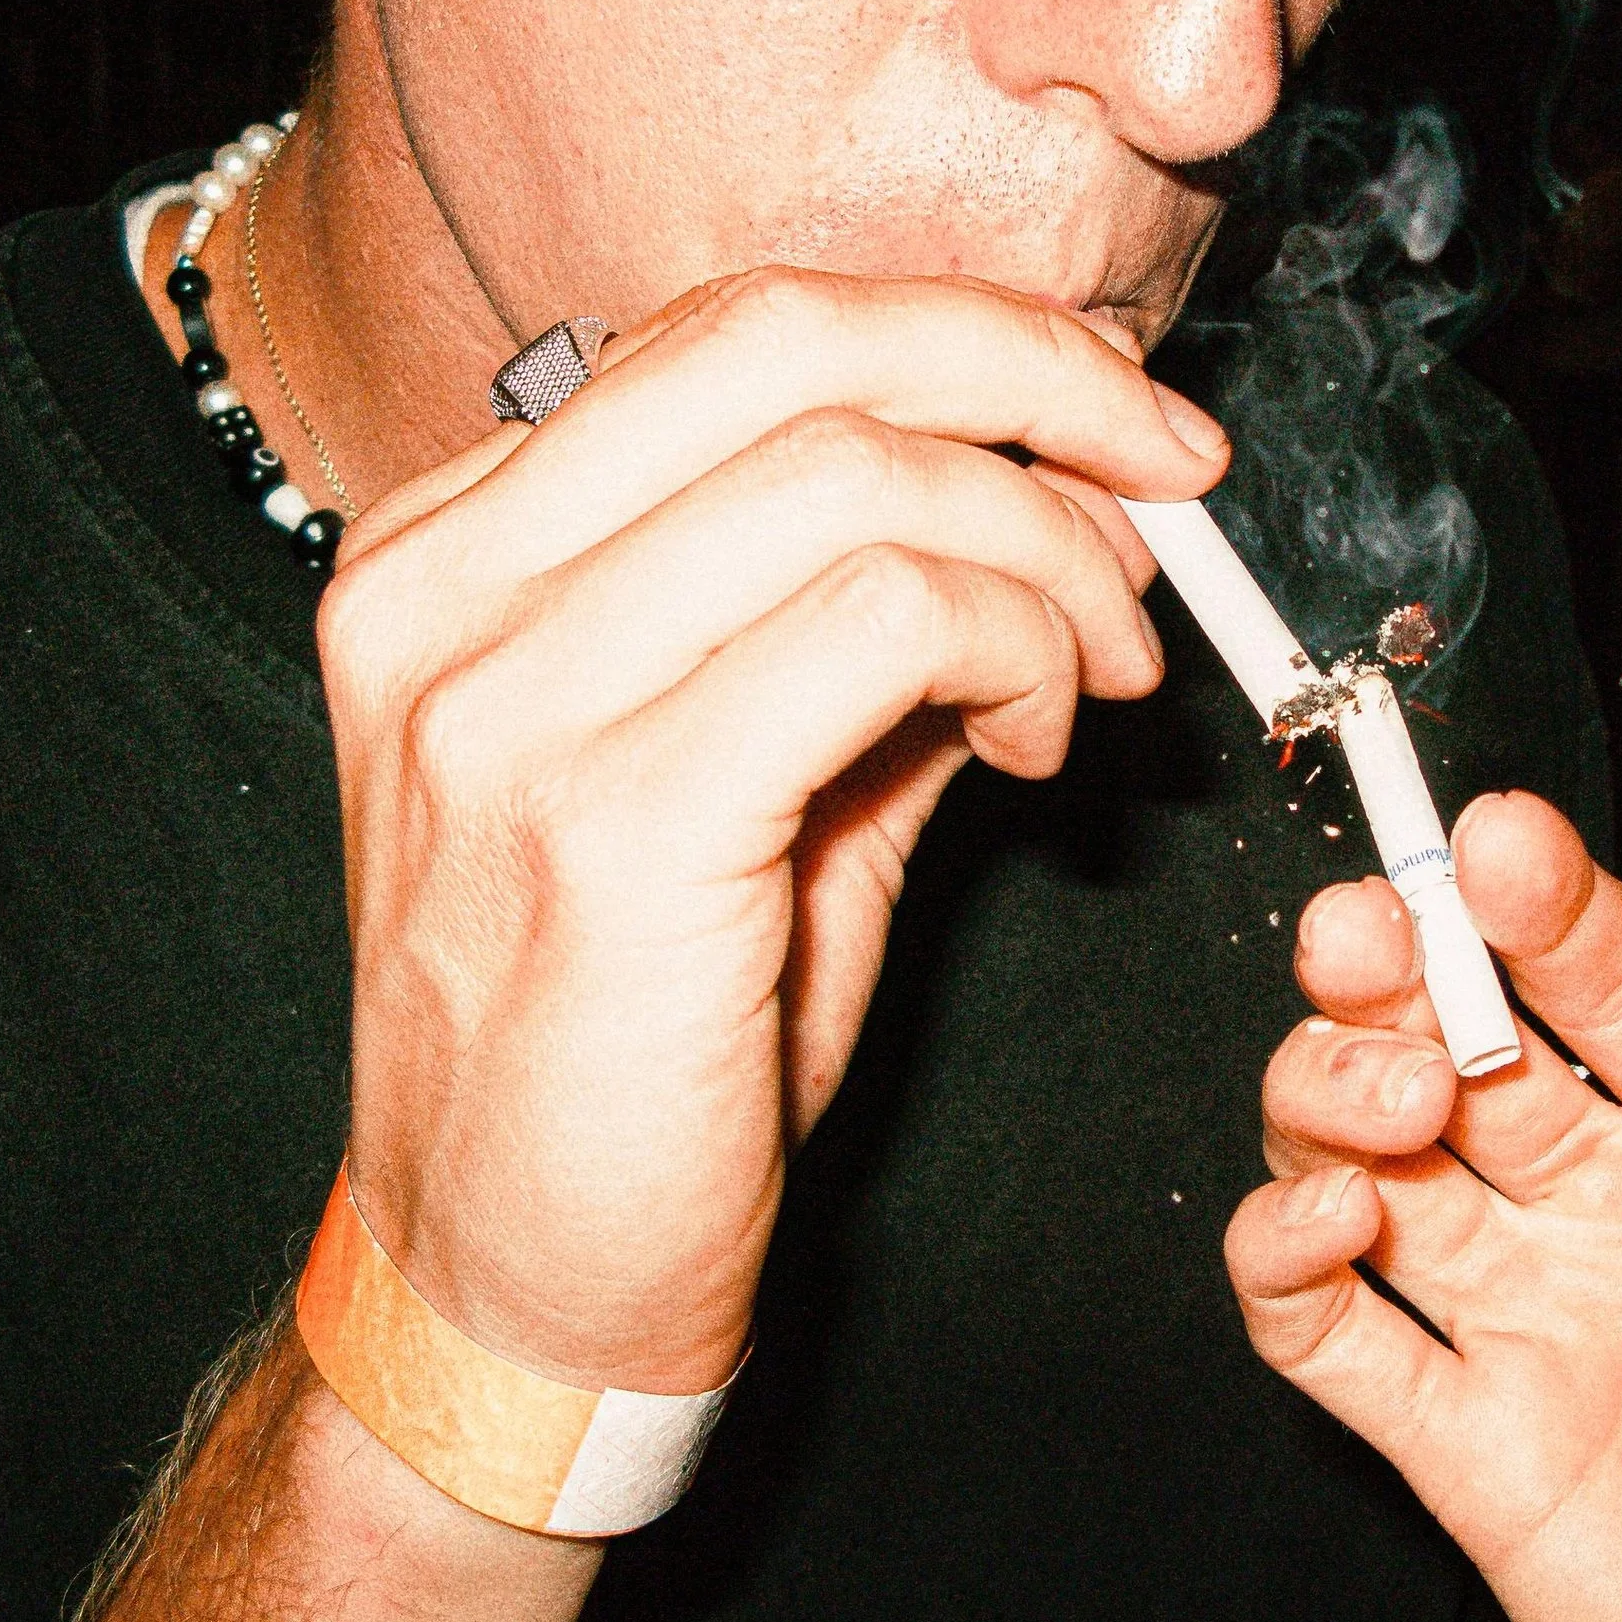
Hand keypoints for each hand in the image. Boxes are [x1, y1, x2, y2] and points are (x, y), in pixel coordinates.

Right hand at [320, 269, 1225, 1392]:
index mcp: (454, 550)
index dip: (966, 343)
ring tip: (1109, 673)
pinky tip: (1051, 746)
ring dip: (1052, 554)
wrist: (506, 1286)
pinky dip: (1023, 648)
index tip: (1114, 419)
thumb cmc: (630, 1047)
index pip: (738, 335)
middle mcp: (448, 586)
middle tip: (1173, 477)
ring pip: (861, 471)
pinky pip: (887, 619)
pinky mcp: (603, 816)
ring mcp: (502, 693)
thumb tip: (1039, 524)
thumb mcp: (741, 790)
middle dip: (1038, 378)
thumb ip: (858, 637)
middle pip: (794, 338)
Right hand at [1227, 779, 1621, 1621]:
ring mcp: (1536, 1318)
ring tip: (1389, 1100)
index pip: (1607, 968)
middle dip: (1392, 967)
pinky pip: (1328, 1335)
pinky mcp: (1470, 1444)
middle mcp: (1619, 1203)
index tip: (1497, 844)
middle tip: (1372, 935)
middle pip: (1453, 1038)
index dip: (1542, 897)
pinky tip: (1316, 1223)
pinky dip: (1279, 1264)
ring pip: (1361, 1158)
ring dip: (1330, 1094)